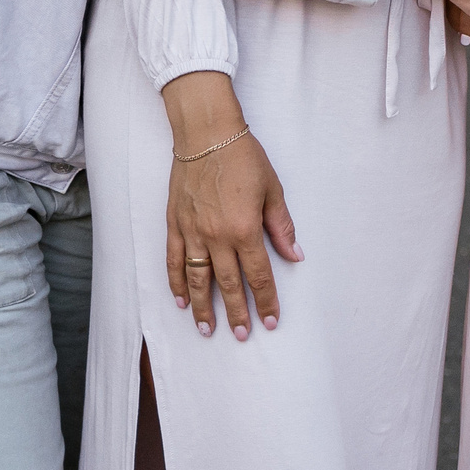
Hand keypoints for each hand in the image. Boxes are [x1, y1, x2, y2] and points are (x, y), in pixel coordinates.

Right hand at [161, 72, 298, 339]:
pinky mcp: (175, 224)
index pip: (259, 274)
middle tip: (241, 336)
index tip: (269, 321)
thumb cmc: (243, 157)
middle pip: (227, 284)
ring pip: (197, 279)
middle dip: (236, 312)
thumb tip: (295, 255)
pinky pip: (174, 260)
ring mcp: (193, 232)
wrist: (206, 133)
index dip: (265, 300)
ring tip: (207, 329)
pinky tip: (181, 300)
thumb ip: (281, 226)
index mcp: (245, 229)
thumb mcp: (272, 189)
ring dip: (202, 307)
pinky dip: (177, 282)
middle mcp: (217, 236)